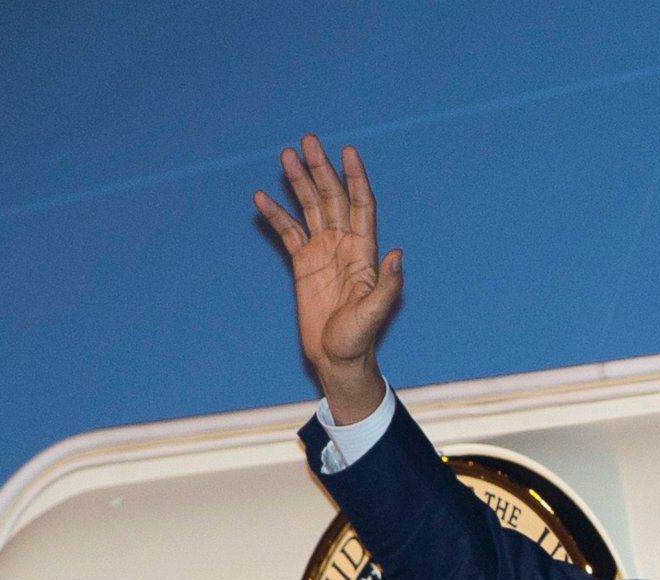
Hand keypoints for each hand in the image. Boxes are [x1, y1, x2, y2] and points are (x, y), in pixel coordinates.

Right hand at [254, 135, 401, 422]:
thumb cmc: (358, 340)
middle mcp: (343, 245)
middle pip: (332, 198)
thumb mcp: (374, 314)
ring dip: (299, 182)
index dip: (355, 179)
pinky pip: (287, 232)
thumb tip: (397, 254)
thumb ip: (387, 286)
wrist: (337, 359)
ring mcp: (322, 252)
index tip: (348, 152)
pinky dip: (276, 215)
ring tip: (286, 156)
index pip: (361, 205)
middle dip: (321, 170)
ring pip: (309, 208)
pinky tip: (262, 197)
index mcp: (363, 252)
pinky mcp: (302, 264)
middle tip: (307, 141)